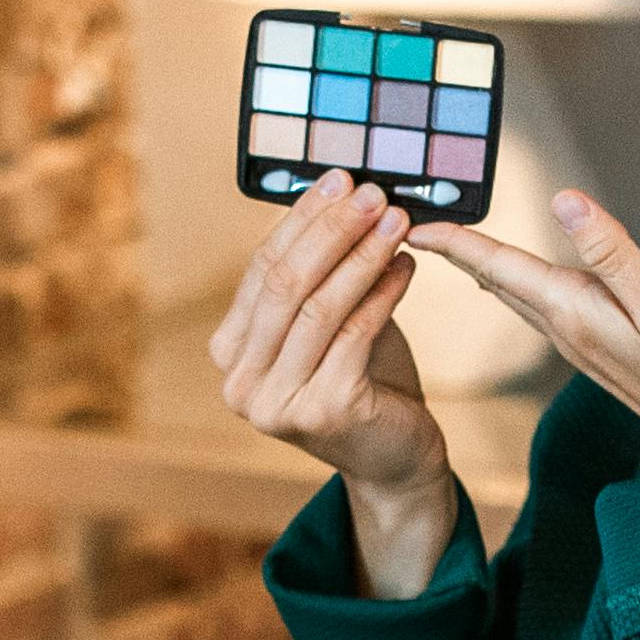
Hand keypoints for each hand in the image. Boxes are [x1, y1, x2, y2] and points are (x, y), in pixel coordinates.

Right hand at [213, 176, 461, 591]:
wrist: (394, 459)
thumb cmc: (364, 382)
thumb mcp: (330, 324)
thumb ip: (321, 274)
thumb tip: (340, 194)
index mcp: (231, 354)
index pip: (262, 269)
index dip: (301, 220)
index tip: (339, 180)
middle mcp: (241, 383)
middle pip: (285, 284)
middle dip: (332, 230)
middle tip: (372, 193)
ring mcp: (277, 403)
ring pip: (320, 306)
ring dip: (363, 254)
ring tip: (397, 220)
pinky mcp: (323, 412)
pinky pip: (356, 332)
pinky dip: (384, 291)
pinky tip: (408, 264)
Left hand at [418, 191, 639, 463]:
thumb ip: (613, 252)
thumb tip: (565, 201)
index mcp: (575, 312)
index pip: (500, 267)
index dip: (456, 240)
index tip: (412, 221)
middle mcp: (568, 330)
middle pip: (498, 281)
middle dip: (457, 251)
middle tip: (415, 225)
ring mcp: (583, 345)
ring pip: (516, 297)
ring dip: (483, 268)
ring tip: (454, 245)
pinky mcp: (602, 352)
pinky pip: (541, 310)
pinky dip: (517, 286)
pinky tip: (517, 282)